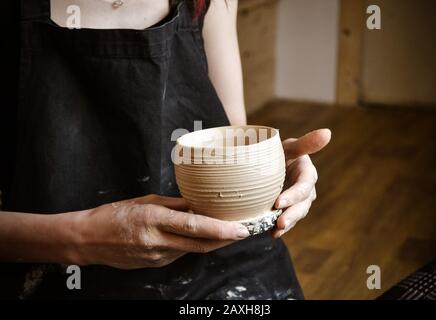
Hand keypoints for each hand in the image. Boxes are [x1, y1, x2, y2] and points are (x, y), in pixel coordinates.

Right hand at [72, 194, 249, 268]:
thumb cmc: (114, 214)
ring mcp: (157, 256)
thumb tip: (198, 205)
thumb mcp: (145, 201)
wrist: (89, 240)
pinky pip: (180, 253)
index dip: (221, 229)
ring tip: (227, 230)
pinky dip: (193, 244)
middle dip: (226, 240)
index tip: (241, 228)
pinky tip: (199, 236)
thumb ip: (174, 205)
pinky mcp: (156, 264)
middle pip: (201, 244)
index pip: (195, 226)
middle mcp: (157, 241)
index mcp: (154, 219)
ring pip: (192, 249)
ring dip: (211, 241)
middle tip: (245, 231)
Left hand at [273, 129, 331, 237]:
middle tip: (279, 224)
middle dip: (291, 215)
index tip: (278, 203)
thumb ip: (306, 143)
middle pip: (302, 205)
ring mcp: (297, 202)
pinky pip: (286, 220)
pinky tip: (271, 233)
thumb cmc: (279, 151)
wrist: (266, 163)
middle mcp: (305, 190)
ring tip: (275, 231)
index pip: (303, 187)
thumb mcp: (290, 146)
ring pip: (295, 215)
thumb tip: (328, 132)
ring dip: (287, 224)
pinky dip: (279, 228)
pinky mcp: (287, 209)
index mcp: (307, 174)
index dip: (293, 195)